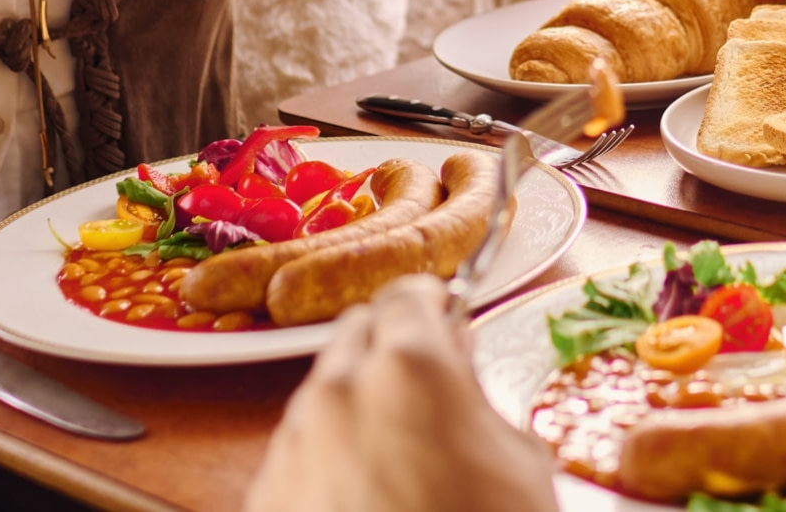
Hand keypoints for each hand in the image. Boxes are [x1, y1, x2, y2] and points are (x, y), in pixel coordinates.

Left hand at [246, 276, 555, 511]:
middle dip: (391, 351)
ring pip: (323, 397)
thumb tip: (457, 373)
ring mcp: (291, 448)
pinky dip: (326, 464)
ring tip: (400, 466)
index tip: (446, 323)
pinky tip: (364, 504)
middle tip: (429, 394)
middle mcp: (336, 394)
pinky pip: (297, 457)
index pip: (409, 294)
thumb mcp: (522, 465)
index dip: (433, 307)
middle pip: (356, 334)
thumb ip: (481, 399)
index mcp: (408, 368)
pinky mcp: (264, 499)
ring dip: (356, 409)